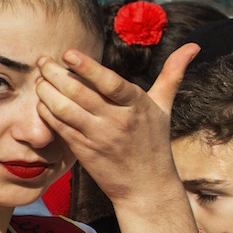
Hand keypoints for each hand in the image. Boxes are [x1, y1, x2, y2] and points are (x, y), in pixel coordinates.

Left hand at [33, 43, 198, 204]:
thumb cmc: (154, 143)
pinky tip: (41, 101)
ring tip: (39, 79)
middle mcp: (117, 121)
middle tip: (42, 61)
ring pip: (64, 110)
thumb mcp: (164, 108)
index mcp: (137, 106)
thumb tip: (194, 46)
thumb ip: (172, 75)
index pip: (110, 82)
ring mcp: (98, 137)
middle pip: (79, 93)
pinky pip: (59, 128)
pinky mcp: (83, 151)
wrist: (146, 187)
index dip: (87, 67)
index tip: (67, 53)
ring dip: (46, 92)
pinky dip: (46, 113)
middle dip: (55, 74)